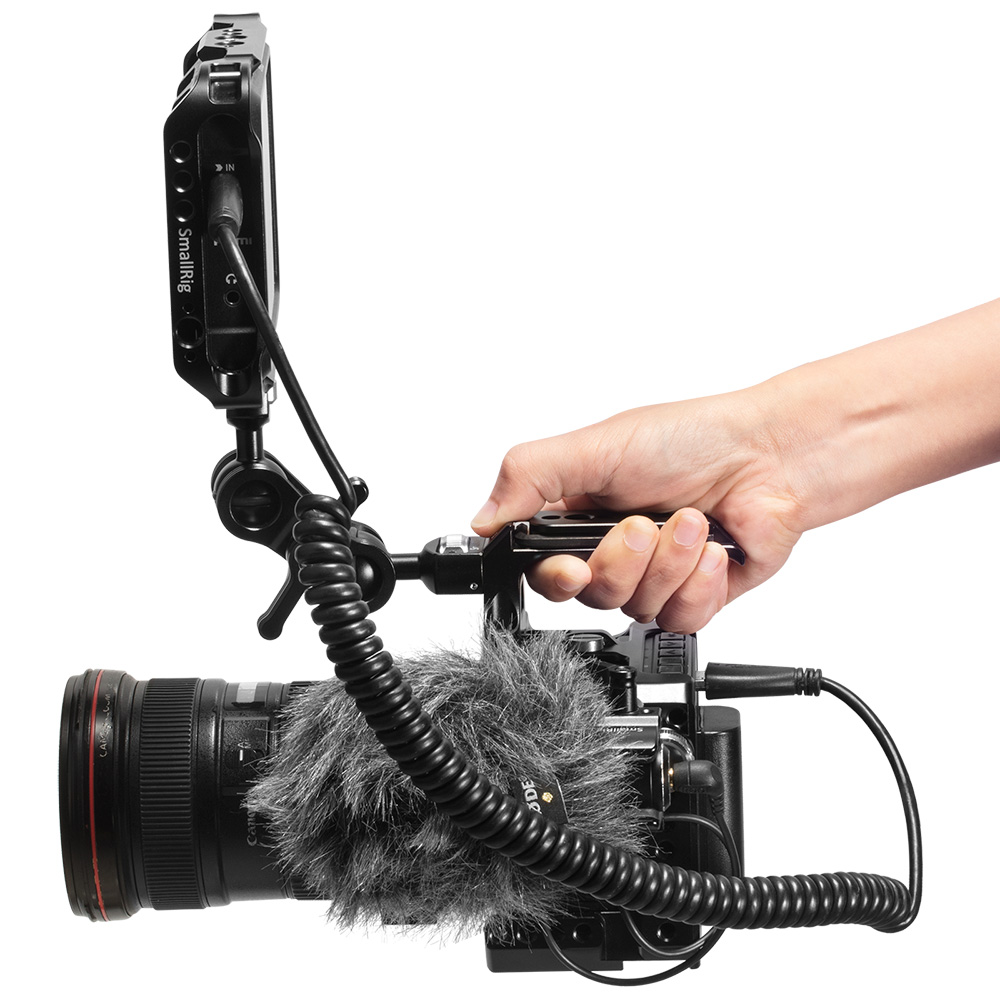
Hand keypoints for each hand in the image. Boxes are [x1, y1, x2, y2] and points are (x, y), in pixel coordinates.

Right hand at [471, 390, 804, 632]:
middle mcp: (613, 549)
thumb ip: (530, 476)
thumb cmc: (693, 438)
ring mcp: (654, 575)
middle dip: (622, 562)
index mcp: (578, 513)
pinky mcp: (694, 596)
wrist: (773, 457)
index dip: (554, 577)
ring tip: (692, 523)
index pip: (541, 568)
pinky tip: (713, 551)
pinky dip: (699, 585)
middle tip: (644, 524)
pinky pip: (680, 620)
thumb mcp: (597, 445)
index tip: (573, 566)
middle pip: (591, 596)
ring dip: (669, 564)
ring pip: (637, 609)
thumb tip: (482, 519)